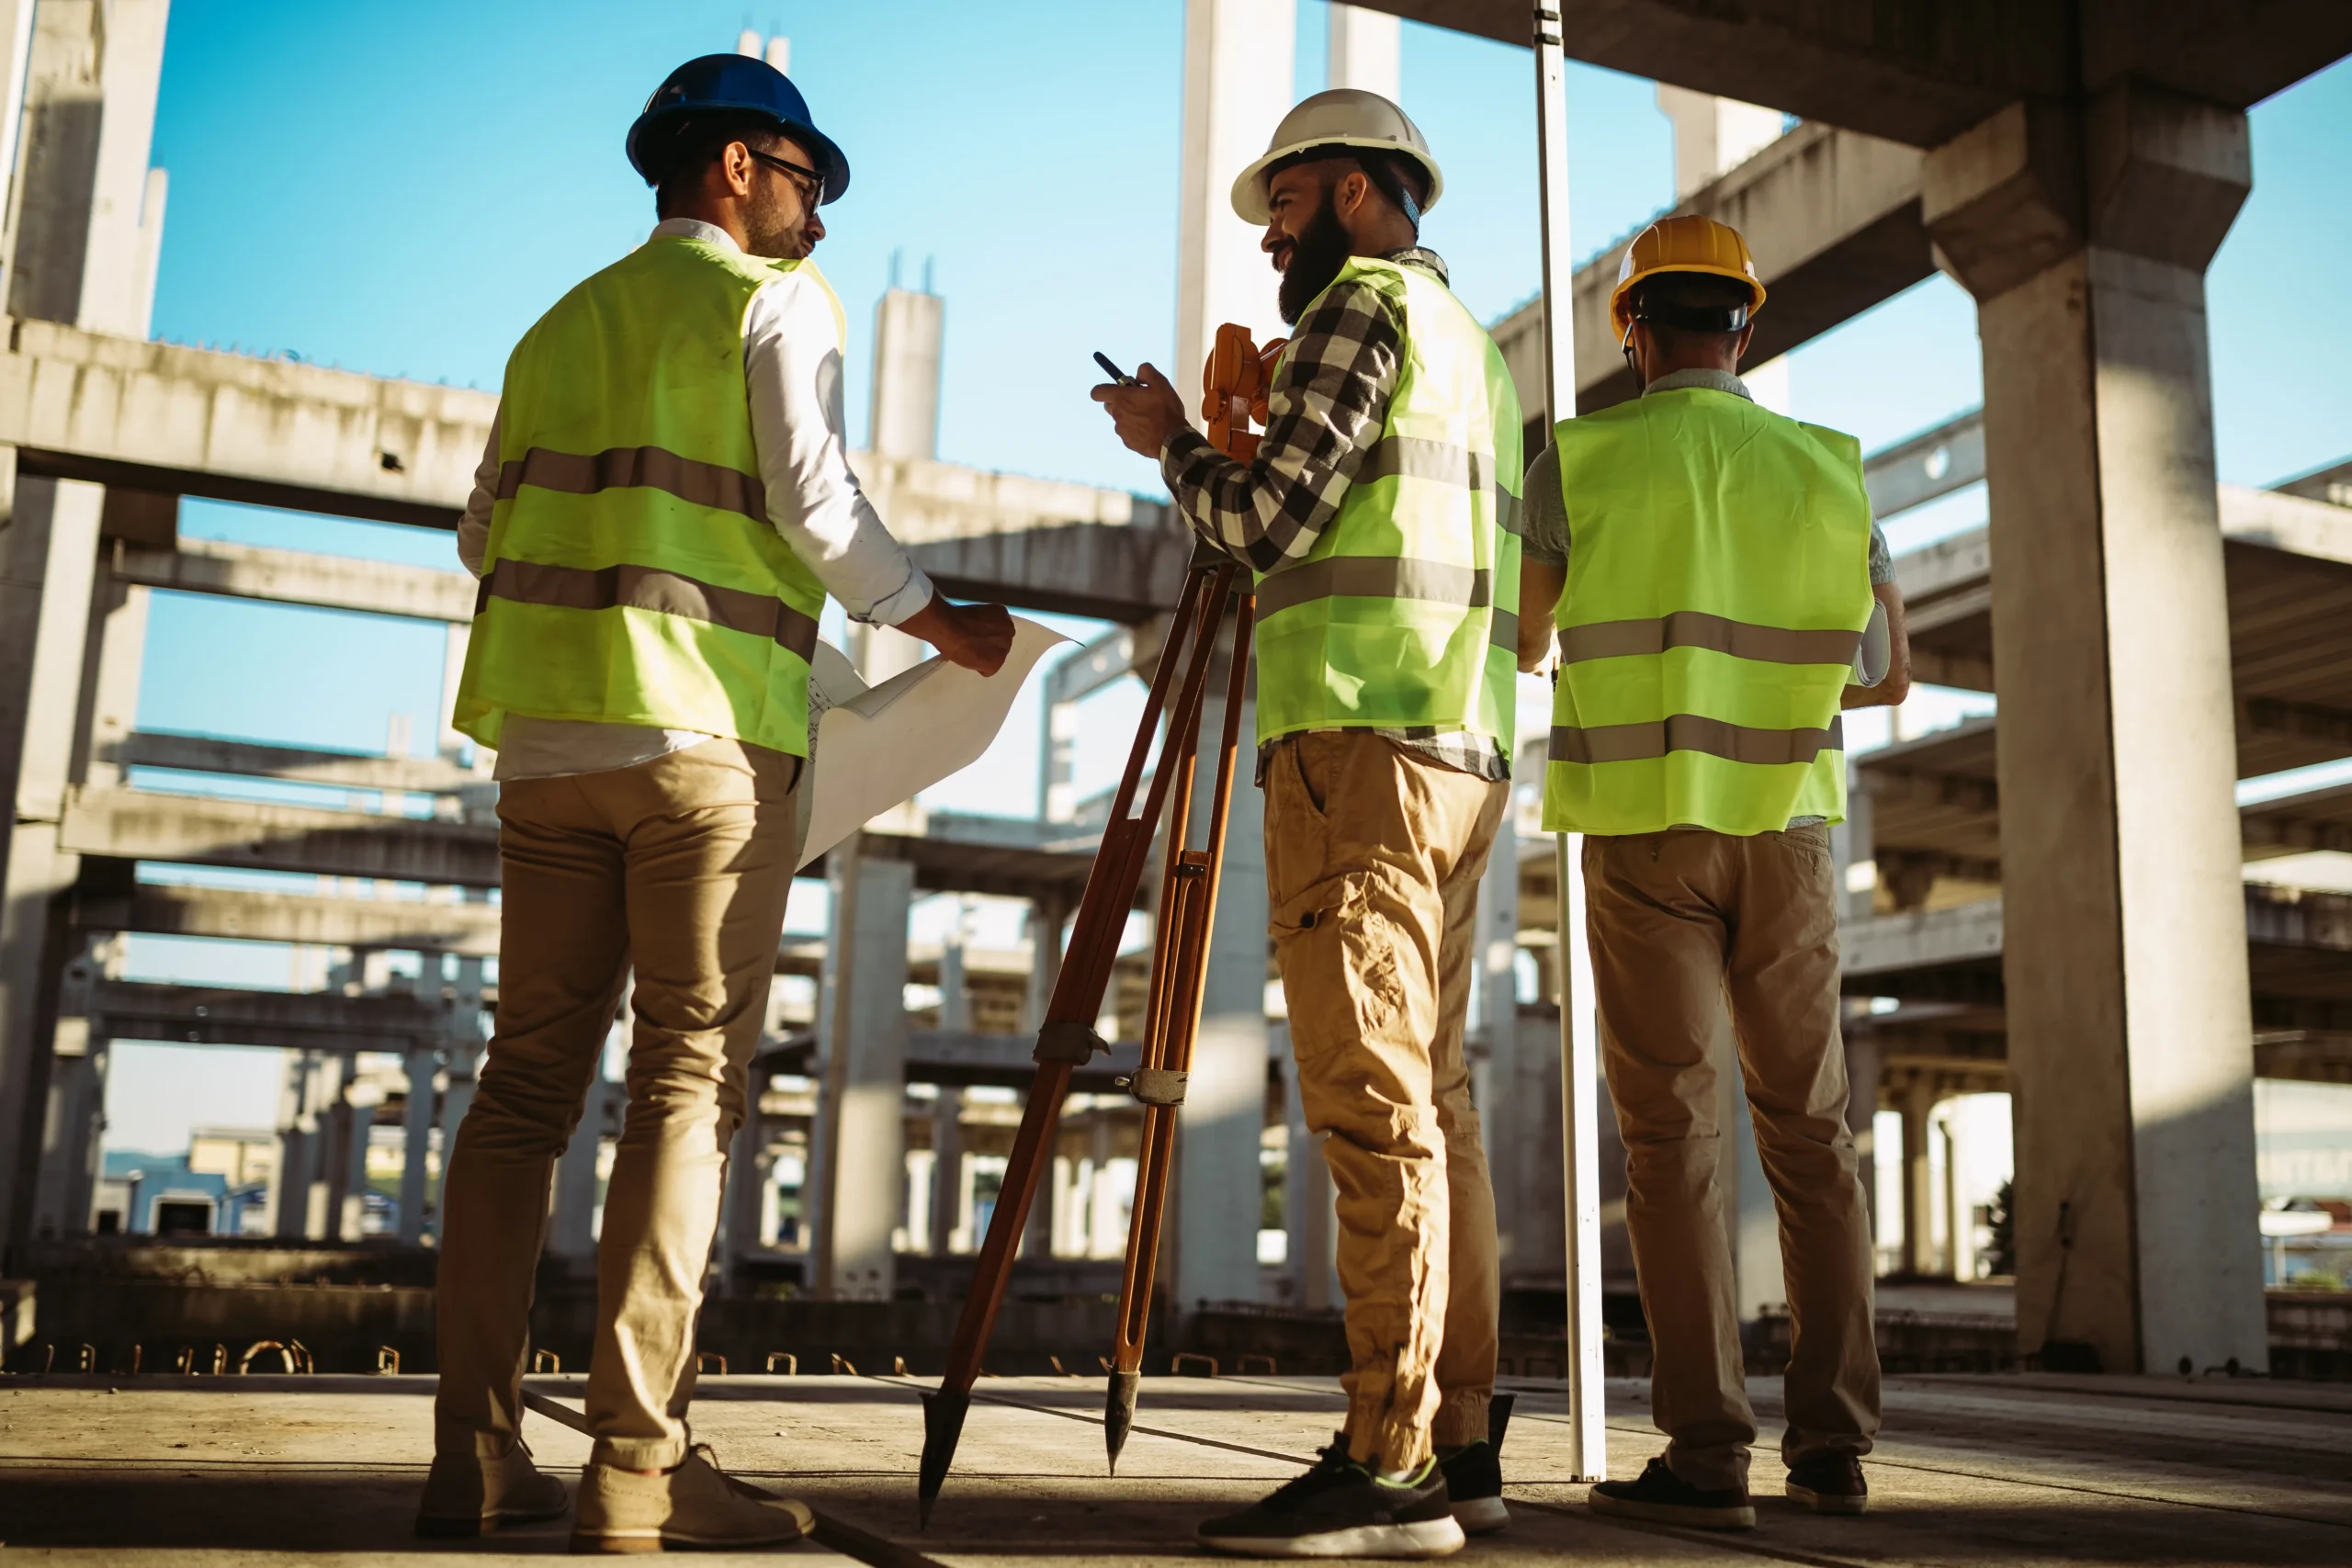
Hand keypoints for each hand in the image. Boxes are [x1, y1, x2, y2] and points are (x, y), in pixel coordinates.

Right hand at [898, 594, 1013, 676]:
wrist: (948, 627)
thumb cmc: (955, 617)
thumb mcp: (977, 615)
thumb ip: (985, 624)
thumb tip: (981, 634)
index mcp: (1004, 616)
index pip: (1001, 631)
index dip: (988, 636)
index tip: (977, 636)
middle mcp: (1009, 631)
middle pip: (1001, 645)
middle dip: (989, 647)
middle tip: (973, 646)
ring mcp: (1004, 648)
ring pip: (996, 658)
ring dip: (984, 657)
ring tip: (969, 652)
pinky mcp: (996, 663)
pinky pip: (988, 670)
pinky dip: (978, 668)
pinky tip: (969, 659)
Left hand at [1091, 363, 1188, 458]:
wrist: (1172, 440)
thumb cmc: (1166, 411)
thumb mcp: (1160, 383)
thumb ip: (1145, 371)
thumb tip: (1137, 374)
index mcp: (1121, 398)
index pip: (1097, 392)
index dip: (1104, 388)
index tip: (1119, 388)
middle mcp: (1117, 414)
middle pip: (1110, 405)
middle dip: (1121, 401)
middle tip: (1139, 401)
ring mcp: (1121, 430)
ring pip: (1120, 419)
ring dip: (1130, 415)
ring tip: (1149, 417)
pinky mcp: (1127, 442)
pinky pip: (1128, 432)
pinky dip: (1135, 429)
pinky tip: (1150, 429)